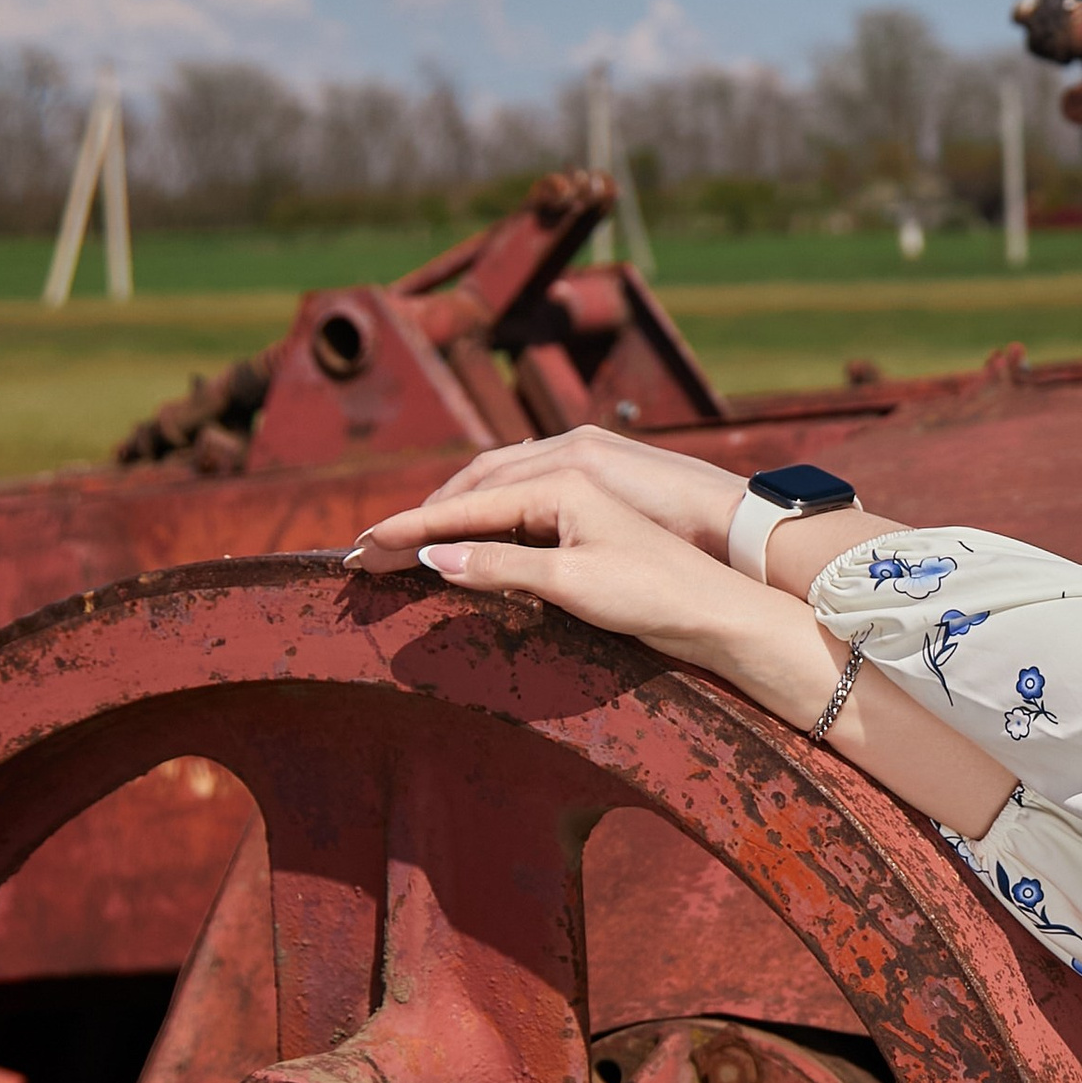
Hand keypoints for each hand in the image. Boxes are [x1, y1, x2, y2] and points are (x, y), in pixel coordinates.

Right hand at [345, 467, 761, 681]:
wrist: (718, 606)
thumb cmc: (652, 593)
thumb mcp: (570, 583)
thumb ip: (500, 568)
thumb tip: (433, 560)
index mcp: (557, 482)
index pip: (464, 505)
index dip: (409, 528)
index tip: (362, 545)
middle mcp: (564, 476)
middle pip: (472, 494)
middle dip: (418, 522)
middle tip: (368, 550)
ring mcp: (577, 495)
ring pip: (493, 500)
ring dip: (446, 523)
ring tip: (403, 548)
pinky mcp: (586, 520)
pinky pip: (516, 514)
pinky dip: (480, 528)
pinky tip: (465, 543)